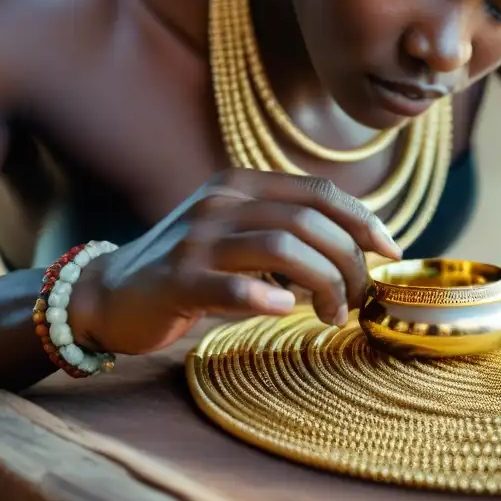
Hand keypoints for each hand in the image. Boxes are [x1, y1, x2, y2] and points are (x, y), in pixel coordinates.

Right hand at [67, 170, 401, 354]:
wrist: (111, 293)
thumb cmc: (191, 267)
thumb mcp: (239, 234)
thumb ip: (286, 231)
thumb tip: (357, 249)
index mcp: (242, 185)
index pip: (320, 192)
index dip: (363, 220)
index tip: (389, 251)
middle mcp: (221, 203)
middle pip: (310, 221)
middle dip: (348, 262)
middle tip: (357, 299)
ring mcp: (198, 239)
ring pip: (282, 248)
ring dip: (322, 285)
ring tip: (332, 315)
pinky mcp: (176, 279)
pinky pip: (230, 284)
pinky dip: (264, 296)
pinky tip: (282, 309)